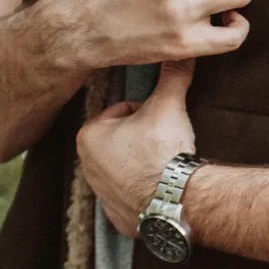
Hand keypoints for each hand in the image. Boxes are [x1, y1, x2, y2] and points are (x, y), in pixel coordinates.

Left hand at [76, 58, 195, 237]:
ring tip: (164, 161)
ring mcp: (100, 194)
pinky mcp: (117, 217)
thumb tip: (182, 51)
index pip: (121, 110)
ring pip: (124, 166)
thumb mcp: (168, 103)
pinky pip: (130, 195)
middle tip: (163, 138)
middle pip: (120, 138)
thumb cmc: (163, 150)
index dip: (144, 111)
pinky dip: (143, 190)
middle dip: (140, 136)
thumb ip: (173, 74)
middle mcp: (86, 166)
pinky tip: (160, 185)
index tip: (159, 119)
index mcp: (89, 135)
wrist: (176, 199)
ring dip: (141, 161)